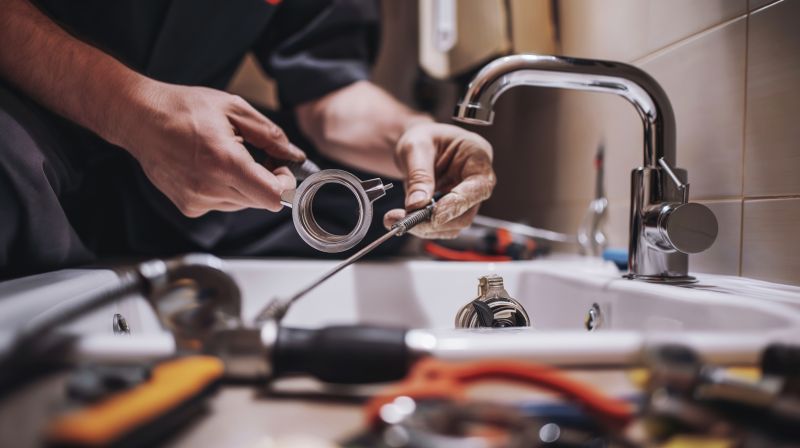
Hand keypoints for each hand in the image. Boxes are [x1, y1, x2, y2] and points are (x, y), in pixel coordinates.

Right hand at [120, 82, 303, 216]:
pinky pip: (223, 204)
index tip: (280, 168)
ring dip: (244, 185)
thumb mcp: (234, 109)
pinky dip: (225, 189)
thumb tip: (294, 154)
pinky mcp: (189, 207)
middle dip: (266, 181)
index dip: (284, 184)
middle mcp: (210, 187)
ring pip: (243, 203)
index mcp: (224, 161)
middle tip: (254, 156)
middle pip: (260, 201)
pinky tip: (209, 167)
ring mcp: (197, 200)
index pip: (273, 196)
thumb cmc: (183, 108)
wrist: (139, 118)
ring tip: (225, 157)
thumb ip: (270, 134)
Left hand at [383, 122, 495, 238]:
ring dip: (425, 227)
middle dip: (435, 221)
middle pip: (466, 212)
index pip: (478, 187)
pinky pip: (441, 226)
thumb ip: (419, 174)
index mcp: (478, 156)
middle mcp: (478, 181)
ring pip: (453, 225)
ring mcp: (467, 199)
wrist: (419, 145)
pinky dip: (421, 227)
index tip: (434, 216)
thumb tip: (418, 204)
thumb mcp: (416, 146)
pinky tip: (402, 219)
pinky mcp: (453, 210)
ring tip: (396, 219)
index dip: (457, 204)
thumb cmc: (424, 137)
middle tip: (405, 220)